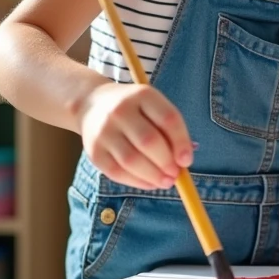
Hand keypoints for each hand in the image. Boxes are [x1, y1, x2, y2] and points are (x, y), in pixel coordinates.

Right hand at [77, 82, 193, 189]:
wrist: (92, 104)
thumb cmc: (134, 111)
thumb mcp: (152, 108)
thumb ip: (170, 130)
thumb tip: (183, 162)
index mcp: (143, 95)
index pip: (168, 119)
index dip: (181, 142)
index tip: (187, 161)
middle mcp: (121, 110)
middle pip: (149, 141)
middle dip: (166, 163)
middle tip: (175, 174)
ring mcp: (104, 130)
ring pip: (132, 160)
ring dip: (153, 176)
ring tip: (165, 182)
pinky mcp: (94, 151)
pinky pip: (117, 172)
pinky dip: (137, 182)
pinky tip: (149, 183)